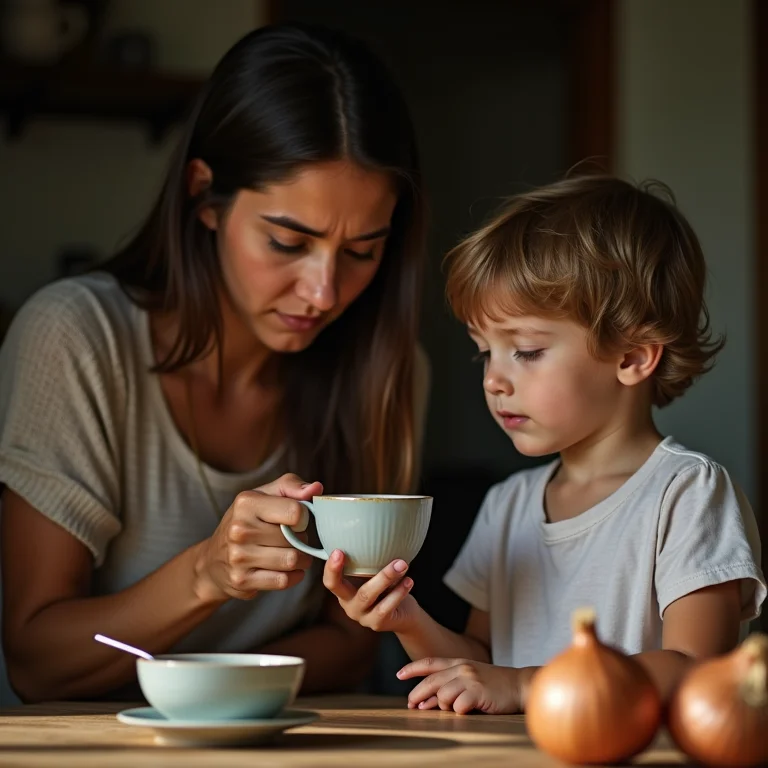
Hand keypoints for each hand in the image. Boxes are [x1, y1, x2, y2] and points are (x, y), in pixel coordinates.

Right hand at [194, 473, 321, 601]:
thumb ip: (291, 486)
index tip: (298, 520)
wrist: (213, 559)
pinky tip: (287, 569)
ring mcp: (239, 557)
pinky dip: (292, 576)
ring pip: (292, 560)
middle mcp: (240, 529)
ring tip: (294, 553)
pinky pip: (283, 580)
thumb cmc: (247, 522)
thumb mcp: (264, 495)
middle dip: (303, 540)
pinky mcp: (242, 581)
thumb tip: (316, 489)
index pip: (295, 511)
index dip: (304, 517)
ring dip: (301, 559)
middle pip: (295, 539)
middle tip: (295, 539)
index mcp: (247, 503)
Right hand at [322, 551, 419, 632]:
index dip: (330, 568)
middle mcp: (349, 605)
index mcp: (344, 591)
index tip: (337, 550)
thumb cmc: (388, 589)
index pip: (330, 582)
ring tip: (401, 564)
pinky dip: (398, 592)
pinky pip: (386, 606)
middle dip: (342, 569)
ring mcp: (362, 616)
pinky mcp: (377, 623)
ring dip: (385, 576)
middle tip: (344, 552)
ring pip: (367, 594)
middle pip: (340, 588)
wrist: (405, 615)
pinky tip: (408, 581)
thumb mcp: (376, 575)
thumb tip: (380, 533)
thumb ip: (371, 562)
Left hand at [397, 658, 523, 714]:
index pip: (430, 663)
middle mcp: (462, 668)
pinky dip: (459, 711)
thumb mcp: (470, 680)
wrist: (519, 685)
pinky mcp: (478, 692)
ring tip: (454, 708)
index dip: (412, 668)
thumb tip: (424, 702)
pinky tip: (467, 711)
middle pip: (431, 681)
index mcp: (459, 662)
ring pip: (442, 695)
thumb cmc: (494, 686)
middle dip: (417, 694)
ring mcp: (470, 679)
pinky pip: (458, 706)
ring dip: (443, 706)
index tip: (399, 674)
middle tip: (411, 705)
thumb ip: (449, 686)